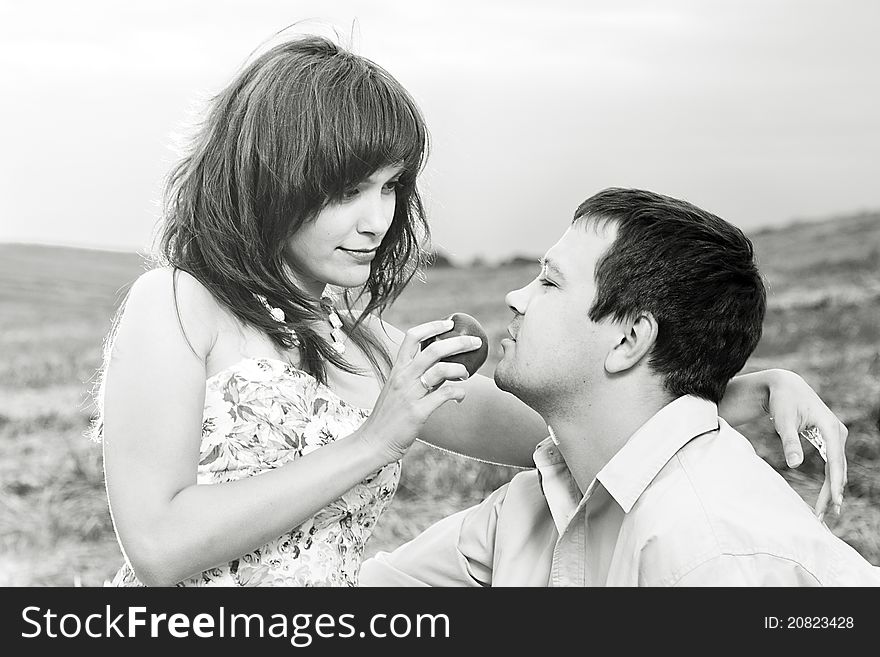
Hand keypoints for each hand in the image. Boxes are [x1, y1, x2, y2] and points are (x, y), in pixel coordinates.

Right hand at [357, 318, 482, 463]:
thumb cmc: (388, 417)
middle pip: (434, 349)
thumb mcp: (397, 390)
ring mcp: (410, 394)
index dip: (432, 326)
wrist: (373, 442)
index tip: (449, 323)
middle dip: (458, 342)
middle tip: (475, 342)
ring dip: (459, 369)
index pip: (412, 337)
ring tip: (466, 374)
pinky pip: (444, 395)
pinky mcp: (418, 412)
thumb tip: (442, 369)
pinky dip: (458, 393)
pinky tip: (461, 397)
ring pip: (441, 369)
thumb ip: (416, 377)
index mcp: (397, 369)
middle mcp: (403, 377)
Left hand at [765, 370, 847, 518]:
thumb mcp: (783, 420)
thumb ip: (789, 441)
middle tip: (824, 515)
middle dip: (832, 493)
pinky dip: (829, 480)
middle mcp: (838, 433)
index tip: (834, 502)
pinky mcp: (830, 439)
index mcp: (830, 427)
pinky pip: (832, 464)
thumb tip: (794, 464)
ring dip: (832, 489)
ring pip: (837, 468)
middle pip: (838, 469)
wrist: (785, 386)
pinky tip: (826, 496)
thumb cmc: (784, 400)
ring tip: (824, 512)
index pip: (835, 461)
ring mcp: (836, 436)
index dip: (834, 483)